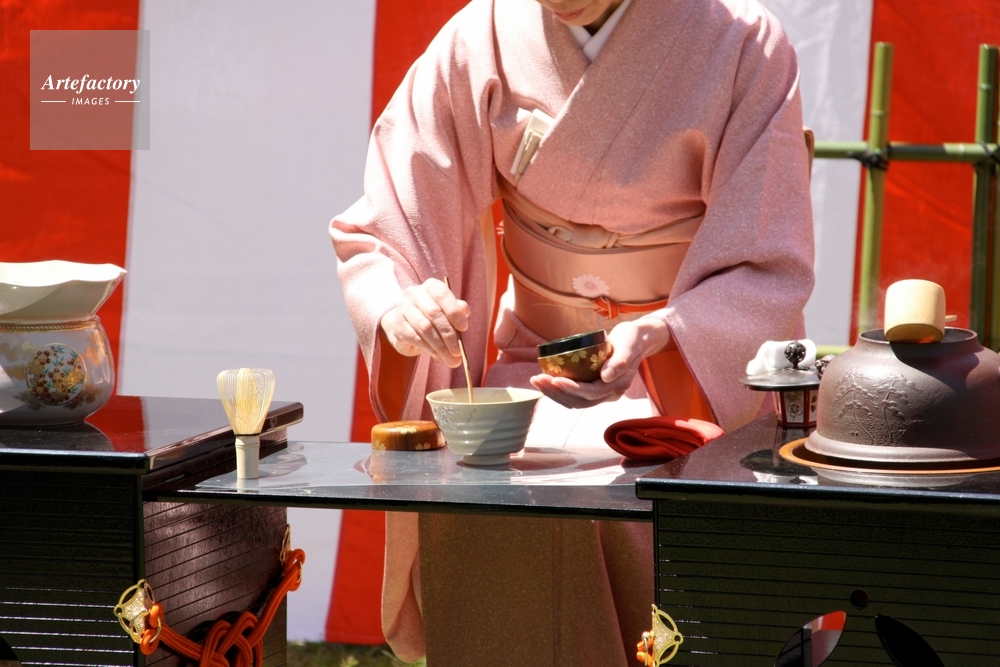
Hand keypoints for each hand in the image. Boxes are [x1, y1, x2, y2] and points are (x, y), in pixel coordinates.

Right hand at [380, 278, 469, 367]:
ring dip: (441, 346)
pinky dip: (430, 350)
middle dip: (449, 334)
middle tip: (458, 351)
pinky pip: (416, 339)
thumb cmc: (433, 316)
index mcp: (430, 286)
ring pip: (425, 328)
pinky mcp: (398, 326)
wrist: (407, 326)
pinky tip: (439, 356)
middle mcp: (414, 294)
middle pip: (434, 313)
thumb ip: (457, 310)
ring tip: (452, 359)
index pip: (442, 294)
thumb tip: (464, 312)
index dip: (454, 311)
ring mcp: (403, 309)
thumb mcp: (447, 310)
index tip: (464, 328)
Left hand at [529, 316, 670, 408]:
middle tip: (537, 378)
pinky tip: (546, 382)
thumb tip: (605, 377)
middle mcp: (610, 394)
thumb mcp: (628, 344)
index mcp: (618, 385)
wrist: (637, 340)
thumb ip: (620, 361)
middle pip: (579, 401)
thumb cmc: (632, 338)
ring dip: (554, 394)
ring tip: (536, 380)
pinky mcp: (594, 389)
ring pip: (575, 402)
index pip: (591, 393)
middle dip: (556, 392)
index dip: (572, 389)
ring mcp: (602, 393)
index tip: (554, 379)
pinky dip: (559, 391)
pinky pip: (575, 396)